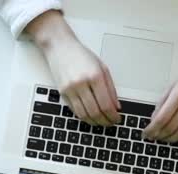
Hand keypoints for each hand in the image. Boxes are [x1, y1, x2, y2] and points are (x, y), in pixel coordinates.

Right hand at [26, 10, 119, 125]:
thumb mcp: (102, 68)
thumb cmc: (81, 55)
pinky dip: (84, 116)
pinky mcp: (62, 93)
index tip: (117, 119)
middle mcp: (82, 83)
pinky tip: (90, 117)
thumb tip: (116, 106)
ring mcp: (70, 89)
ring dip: (94, 122)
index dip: (113, 116)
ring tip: (101, 122)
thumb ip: (111, 88)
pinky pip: (75, 111)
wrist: (60, 47)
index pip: (106, 104)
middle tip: (110, 123)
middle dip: (105, 121)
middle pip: (95, 112)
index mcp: (95, 76)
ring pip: (84, 115)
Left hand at [143, 43, 177, 141]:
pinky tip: (176, 136)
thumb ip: (163, 101)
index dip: (151, 129)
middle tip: (152, 137)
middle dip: (158, 135)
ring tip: (163, 138)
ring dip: (170, 139)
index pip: (162, 118)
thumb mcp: (175, 84)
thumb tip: (153, 118)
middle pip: (170, 127)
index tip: (146, 133)